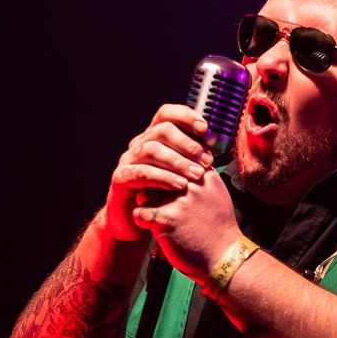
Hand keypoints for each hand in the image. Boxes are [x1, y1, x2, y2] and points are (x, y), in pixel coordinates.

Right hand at [103, 104, 213, 241]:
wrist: (136, 223)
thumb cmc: (164, 197)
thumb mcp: (182, 174)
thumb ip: (194, 158)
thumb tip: (216, 143)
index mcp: (153, 138)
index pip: (166, 114)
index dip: (185, 116)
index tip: (205, 128)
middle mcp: (139, 145)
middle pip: (161, 130)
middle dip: (187, 143)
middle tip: (206, 160)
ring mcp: (128, 160)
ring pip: (152, 149)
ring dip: (178, 161)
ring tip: (197, 175)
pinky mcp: (120, 178)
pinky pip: (141, 173)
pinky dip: (163, 177)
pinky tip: (180, 185)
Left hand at [132, 167, 242, 283]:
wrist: (223, 258)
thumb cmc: (219, 228)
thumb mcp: (217, 195)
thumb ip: (202, 177)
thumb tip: (185, 165)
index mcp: (204, 175)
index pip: (174, 161)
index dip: (166, 174)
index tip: (169, 189)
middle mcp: (191, 183)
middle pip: (158, 174)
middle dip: (155, 188)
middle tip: (159, 205)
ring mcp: (178, 200)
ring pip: (146, 192)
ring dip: (147, 204)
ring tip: (159, 217)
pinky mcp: (165, 218)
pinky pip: (139, 212)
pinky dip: (142, 221)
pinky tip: (154, 229)